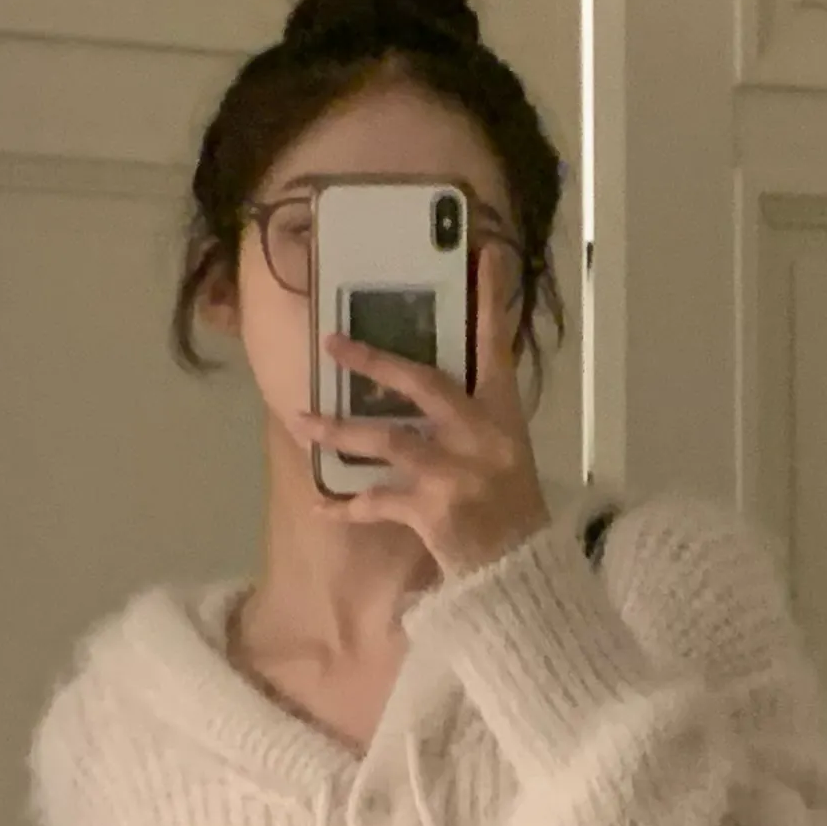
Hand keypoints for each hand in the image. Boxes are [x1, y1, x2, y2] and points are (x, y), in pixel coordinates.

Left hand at [285, 236, 550, 578]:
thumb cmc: (510, 507)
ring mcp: (455, 474)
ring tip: (304, 421)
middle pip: (424, 386)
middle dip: (375, 363)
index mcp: (501, 416)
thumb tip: (423, 386)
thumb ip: (471, 417)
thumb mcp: (505, 452)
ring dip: (341, 431)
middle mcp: (480, 438)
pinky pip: (377, 502)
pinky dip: (347, 505)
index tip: (484, 254)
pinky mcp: (432, 512)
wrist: (522, 572)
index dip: (489, 301)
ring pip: (388, 441)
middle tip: (333, 343)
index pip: (495, 349)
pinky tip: (320, 505)